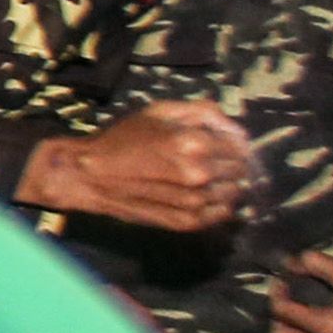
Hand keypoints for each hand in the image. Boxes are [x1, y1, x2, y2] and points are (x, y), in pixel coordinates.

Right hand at [17, 101, 253, 231]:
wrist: (91, 175)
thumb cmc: (124, 139)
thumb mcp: (160, 111)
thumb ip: (204, 112)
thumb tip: (237, 129)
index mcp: (194, 142)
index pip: (241, 146)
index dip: (238, 143)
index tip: (229, 143)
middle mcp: (199, 174)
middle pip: (241, 170)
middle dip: (235, 164)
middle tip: (221, 160)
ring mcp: (194, 201)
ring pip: (235, 193)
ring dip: (230, 185)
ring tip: (212, 178)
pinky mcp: (186, 221)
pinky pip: (221, 215)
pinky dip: (221, 205)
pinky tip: (206, 195)